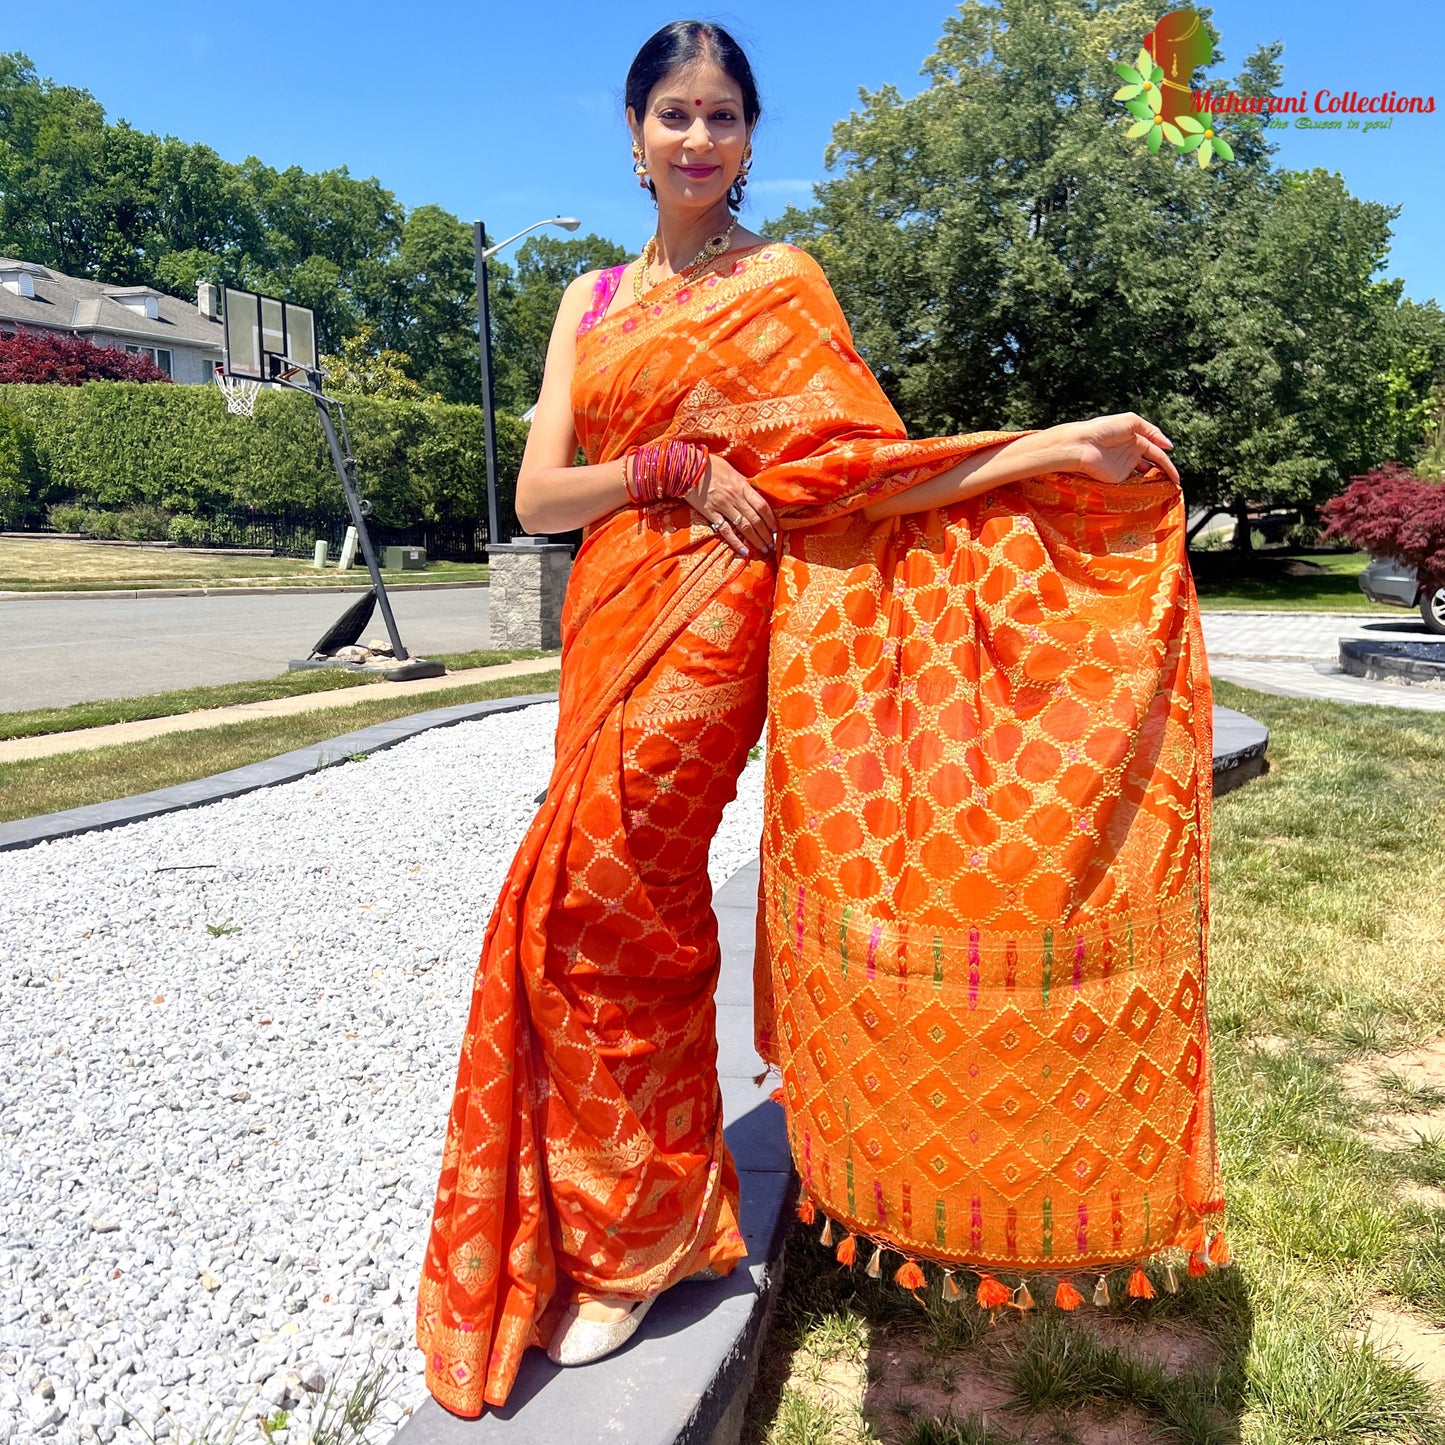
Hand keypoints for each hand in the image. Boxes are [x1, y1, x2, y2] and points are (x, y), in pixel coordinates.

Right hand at [685, 453, 776, 556]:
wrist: (687, 466)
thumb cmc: (709, 465)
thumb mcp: (731, 470)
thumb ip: (742, 484)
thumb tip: (752, 492)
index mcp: (742, 485)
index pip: (762, 505)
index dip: (771, 520)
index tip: (776, 530)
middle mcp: (735, 497)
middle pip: (756, 519)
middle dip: (766, 534)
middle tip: (772, 545)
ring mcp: (723, 506)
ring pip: (744, 526)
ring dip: (756, 540)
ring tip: (763, 550)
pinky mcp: (710, 513)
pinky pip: (726, 530)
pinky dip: (736, 542)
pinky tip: (744, 551)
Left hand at [1050, 413, 1179, 487]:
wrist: (1082, 445)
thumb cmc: (1104, 429)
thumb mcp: (1132, 422)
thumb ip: (1152, 431)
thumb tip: (1169, 445)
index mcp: (1136, 439)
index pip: (1157, 452)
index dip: (1167, 463)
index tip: (1176, 476)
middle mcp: (1131, 453)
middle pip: (1152, 466)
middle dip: (1163, 474)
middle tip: (1173, 485)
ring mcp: (1124, 466)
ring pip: (1143, 476)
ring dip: (1154, 482)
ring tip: (1165, 490)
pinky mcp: (1116, 478)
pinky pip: (1132, 484)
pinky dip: (1141, 488)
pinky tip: (1150, 492)